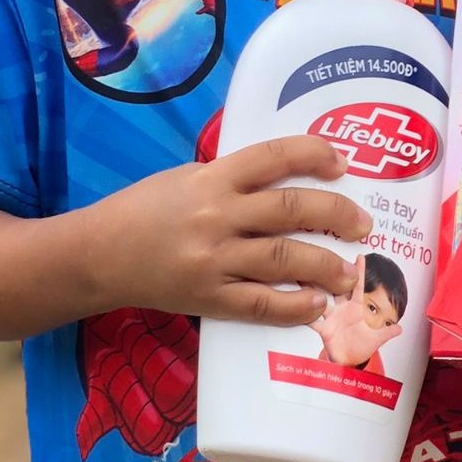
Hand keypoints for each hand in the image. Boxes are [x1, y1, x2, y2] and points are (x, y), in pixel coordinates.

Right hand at [87, 136, 370, 325]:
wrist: (99, 254)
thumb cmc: (145, 209)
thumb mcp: (186, 176)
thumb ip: (231, 178)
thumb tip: (285, 178)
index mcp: (212, 178)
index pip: (273, 156)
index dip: (313, 155)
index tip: (341, 163)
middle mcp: (217, 216)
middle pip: (290, 209)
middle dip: (336, 214)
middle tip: (363, 224)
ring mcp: (213, 260)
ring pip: (284, 259)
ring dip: (326, 266)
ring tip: (351, 274)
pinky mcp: (207, 298)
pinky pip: (260, 304)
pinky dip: (293, 306)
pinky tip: (316, 306)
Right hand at [311, 256, 404, 366]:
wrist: (348, 361)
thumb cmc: (361, 347)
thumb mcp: (377, 338)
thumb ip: (388, 331)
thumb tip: (401, 327)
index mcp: (356, 307)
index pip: (358, 286)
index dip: (359, 272)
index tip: (359, 257)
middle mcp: (343, 309)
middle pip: (336, 287)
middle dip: (331, 273)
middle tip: (324, 258)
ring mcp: (332, 317)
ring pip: (321, 300)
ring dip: (313, 289)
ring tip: (303, 275)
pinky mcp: (323, 328)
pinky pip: (313, 321)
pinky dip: (306, 315)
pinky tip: (297, 305)